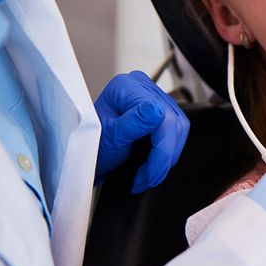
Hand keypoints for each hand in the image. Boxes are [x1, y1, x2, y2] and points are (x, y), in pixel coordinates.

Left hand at [94, 71, 189, 192]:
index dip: (162, 150)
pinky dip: (168, 151)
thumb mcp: (110, 137)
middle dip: (164, 157)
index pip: (162, 118)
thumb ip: (133, 122)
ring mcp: (153, 97)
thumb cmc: (91, 146)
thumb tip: (157, 111)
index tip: (151, 175)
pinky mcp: (161, 110)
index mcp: (127, 87)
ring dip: (168, 157)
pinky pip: (177, 130)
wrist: (86, 156)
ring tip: (149, 174)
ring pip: (179, 128)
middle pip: (173, 123)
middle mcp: (142, 86)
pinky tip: (155, 163)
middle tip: (149, 179)